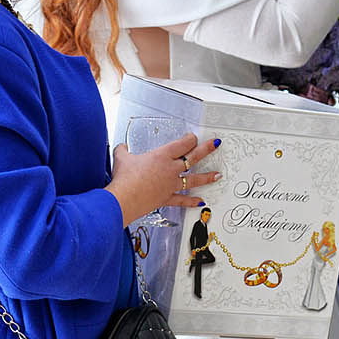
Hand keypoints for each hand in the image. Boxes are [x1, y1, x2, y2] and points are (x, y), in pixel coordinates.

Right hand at [106, 134, 221, 226]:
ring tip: (217, 175)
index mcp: (161, 156)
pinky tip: (201, 202)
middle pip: (193, 157)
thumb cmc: (124, 179)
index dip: (190, 139)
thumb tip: (121, 147)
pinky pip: (182, 200)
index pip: (182, 144)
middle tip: (216, 144)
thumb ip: (123, 151)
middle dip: (206, 149)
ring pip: (193, 179)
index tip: (194, 137)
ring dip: (207, 177)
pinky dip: (192, 201)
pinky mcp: (167, 198)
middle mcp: (170, 169)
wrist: (123, 200)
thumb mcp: (121, 158)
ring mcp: (170, 185)